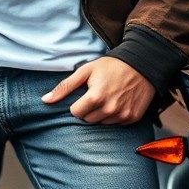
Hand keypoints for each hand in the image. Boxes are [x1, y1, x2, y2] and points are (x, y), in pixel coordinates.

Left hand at [41, 57, 155, 124]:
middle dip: (89, 109)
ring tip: (109, 96)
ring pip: (102, 123)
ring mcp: (122, 115)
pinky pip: (116, 123)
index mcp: (95, 97)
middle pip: (88, 120)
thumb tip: (45, 101)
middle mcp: (109, 109)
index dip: (78, 103)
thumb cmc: (111, 66)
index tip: (85, 94)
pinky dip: (115, 115)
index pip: (76, 113)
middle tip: (97, 94)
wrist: (143, 64)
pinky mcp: (132, 118)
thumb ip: (65, 87)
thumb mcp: (86, 71)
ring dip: (101, 113)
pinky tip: (119, 101)